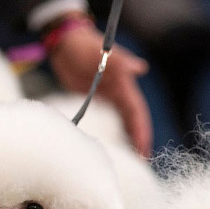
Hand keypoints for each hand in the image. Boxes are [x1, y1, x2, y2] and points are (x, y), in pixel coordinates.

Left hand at [49, 22, 152, 156]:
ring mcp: (105, 99)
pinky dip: (106, 134)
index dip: (141, 132)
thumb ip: (121, 61)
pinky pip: (102, 121)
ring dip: (124, 140)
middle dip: (137, 142)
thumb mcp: (104, 51)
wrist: (65, 42)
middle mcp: (117, 94)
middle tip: (139, 165)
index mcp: (124, 85)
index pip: (137, 113)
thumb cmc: (86, 45)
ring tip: (126, 163)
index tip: (144, 151)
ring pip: (118, 124)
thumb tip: (140, 68)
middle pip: (131, 122)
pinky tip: (104, 148)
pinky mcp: (91, 101)